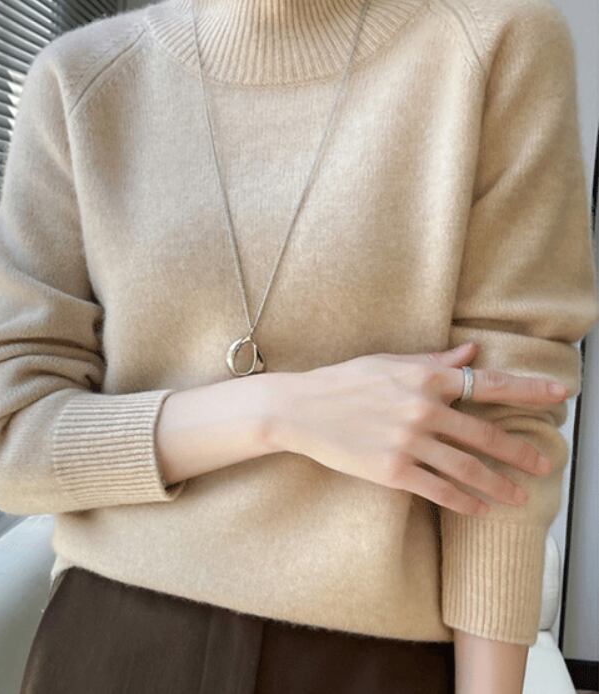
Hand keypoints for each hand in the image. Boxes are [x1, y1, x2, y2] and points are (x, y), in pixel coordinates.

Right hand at [268, 342, 567, 516]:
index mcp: (425, 377)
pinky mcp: (393, 471)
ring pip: (467, 468)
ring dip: (499, 484)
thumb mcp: (390, 362)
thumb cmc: (345, 381)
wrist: (302, 409)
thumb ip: (435, 360)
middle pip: (485, 434)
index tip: (559, 395)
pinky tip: (479, 508)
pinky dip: (464, 501)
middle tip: (546, 463)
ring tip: (519, 496)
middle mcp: (423, 409)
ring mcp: (408, 442)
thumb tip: (471, 354)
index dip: (528, 390)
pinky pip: (438, 489)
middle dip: (521, 451)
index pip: (487, 384)